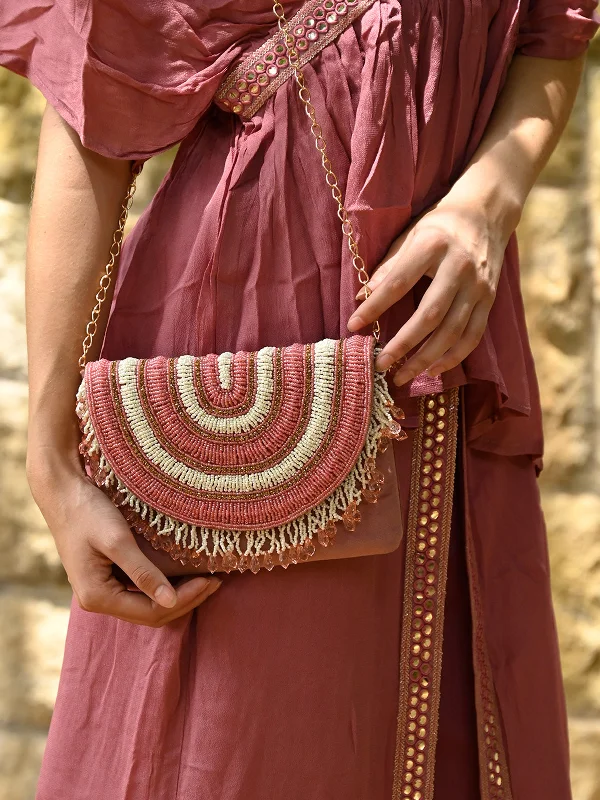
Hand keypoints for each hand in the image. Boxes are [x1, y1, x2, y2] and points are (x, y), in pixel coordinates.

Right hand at [27, 454, 221, 626]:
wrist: (62, 492)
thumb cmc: (87, 512)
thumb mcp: (117, 541)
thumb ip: (143, 573)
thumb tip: (170, 603)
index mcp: (97, 596)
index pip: (151, 611)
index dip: (184, 600)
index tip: (210, 579)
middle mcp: (97, 600)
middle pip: (150, 614)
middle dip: (185, 600)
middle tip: (215, 580)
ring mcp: (100, 589)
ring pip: (146, 605)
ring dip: (176, 596)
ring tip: (205, 579)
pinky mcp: (105, 577)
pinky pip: (139, 591)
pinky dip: (162, 586)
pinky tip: (181, 574)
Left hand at [347, 195, 511, 384]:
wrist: (488, 212)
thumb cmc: (440, 225)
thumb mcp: (411, 234)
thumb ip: (388, 266)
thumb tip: (361, 296)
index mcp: (433, 246)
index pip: (398, 283)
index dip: (374, 307)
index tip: (353, 325)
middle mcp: (459, 268)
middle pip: (430, 316)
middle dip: (403, 345)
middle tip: (380, 364)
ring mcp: (478, 286)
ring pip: (452, 332)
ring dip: (426, 360)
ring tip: (403, 376)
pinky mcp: (490, 299)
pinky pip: (472, 336)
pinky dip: (453, 357)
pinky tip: (433, 370)